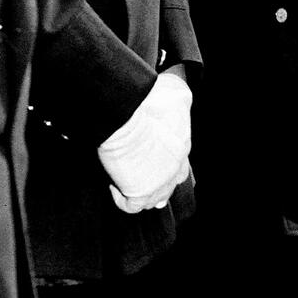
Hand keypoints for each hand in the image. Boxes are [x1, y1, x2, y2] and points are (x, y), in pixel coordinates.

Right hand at [98, 67, 191, 212]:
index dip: (167, 163)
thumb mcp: (176, 92)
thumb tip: (179, 91)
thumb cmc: (149, 102)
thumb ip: (179, 95)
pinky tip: (115, 187)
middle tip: (142, 177)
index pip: (180, 163)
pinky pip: (131, 206)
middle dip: (158, 182)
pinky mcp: (139, 194)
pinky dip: (121, 199)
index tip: (154, 161)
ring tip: (129, 185)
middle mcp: (174, 168)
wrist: (128, 117)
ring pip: (154, 198)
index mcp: (182, 146)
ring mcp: (158, 183)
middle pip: (170, 184)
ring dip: (143, 193)